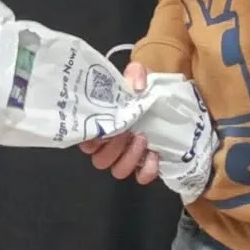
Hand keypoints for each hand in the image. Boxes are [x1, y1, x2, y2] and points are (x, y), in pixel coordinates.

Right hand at [79, 61, 159, 185]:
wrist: (164, 98)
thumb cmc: (143, 89)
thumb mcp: (137, 74)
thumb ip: (134, 74)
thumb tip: (137, 86)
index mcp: (100, 126)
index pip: (85, 142)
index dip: (91, 141)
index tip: (104, 129)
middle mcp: (109, 146)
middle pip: (100, 161)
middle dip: (113, 148)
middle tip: (127, 132)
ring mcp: (127, 157)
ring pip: (118, 171)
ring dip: (130, 157)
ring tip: (142, 138)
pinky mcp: (146, 164)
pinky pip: (142, 176)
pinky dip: (148, 169)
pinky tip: (155, 154)